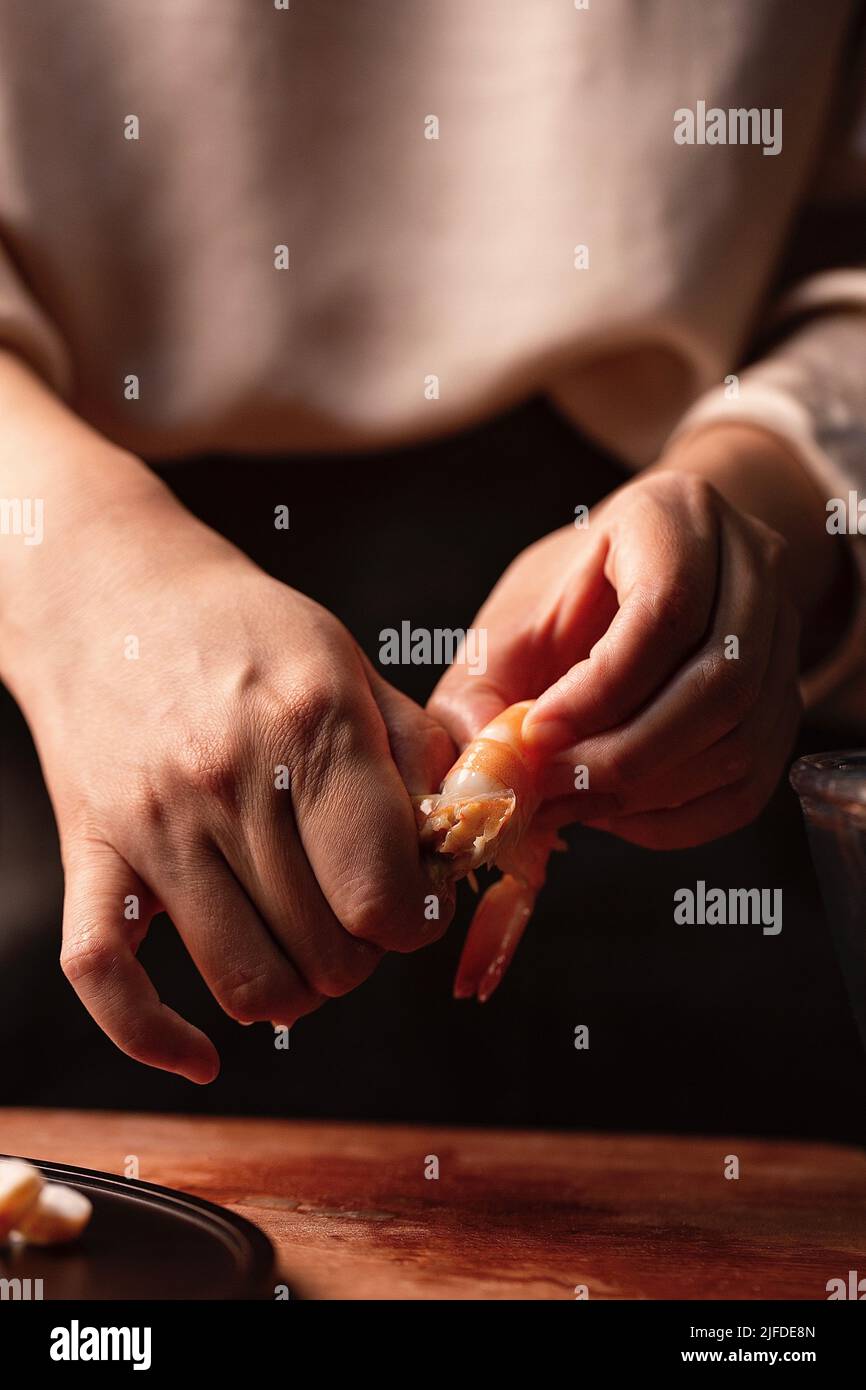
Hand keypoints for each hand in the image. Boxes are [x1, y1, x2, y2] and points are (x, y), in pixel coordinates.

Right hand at [13, 487, 454, 1082]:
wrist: (111, 592)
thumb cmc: (245, 630)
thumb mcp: (352, 664)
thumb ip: (421, 757)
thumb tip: (466, 844)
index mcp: (314, 726)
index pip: (385, 894)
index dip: (414, 921)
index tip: (410, 904)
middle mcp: (231, 779)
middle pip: (326, 951)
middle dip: (360, 955)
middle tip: (356, 917)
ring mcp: (153, 821)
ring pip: (244, 981)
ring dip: (291, 991)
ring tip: (300, 947)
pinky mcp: (90, 850)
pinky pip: (104, 976)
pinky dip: (154, 1038)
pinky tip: (202, 1053)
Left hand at [430, 464, 802, 849]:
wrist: (629, 588)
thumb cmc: (560, 604)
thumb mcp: (503, 629)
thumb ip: (478, 695)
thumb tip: (488, 774)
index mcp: (673, 516)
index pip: (666, 609)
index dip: (601, 689)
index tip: (538, 734)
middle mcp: (750, 564)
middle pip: (721, 680)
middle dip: (629, 753)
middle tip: (556, 786)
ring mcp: (782, 633)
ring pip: (742, 736)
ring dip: (653, 790)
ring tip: (576, 802)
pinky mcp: (786, 700)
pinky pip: (752, 782)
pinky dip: (682, 818)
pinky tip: (619, 814)